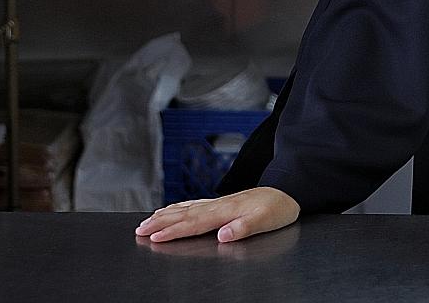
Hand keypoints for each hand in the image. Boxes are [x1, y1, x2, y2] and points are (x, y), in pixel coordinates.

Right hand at [135, 187, 299, 243]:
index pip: (194, 224)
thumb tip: (223, 235)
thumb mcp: (266, 221)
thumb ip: (244, 228)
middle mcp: (218, 205)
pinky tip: (171, 209)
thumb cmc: (278, 208)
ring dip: (165, 215)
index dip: (173, 231)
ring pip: (185, 208)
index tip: (155, 237)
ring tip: (147, 221)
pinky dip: (178, 207)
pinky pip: (193, 203)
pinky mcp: (220, 202)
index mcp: (226, 212)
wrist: (288, 190)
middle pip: (183, 215)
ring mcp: (218, 202)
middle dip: (160, 223)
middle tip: (140, 230)